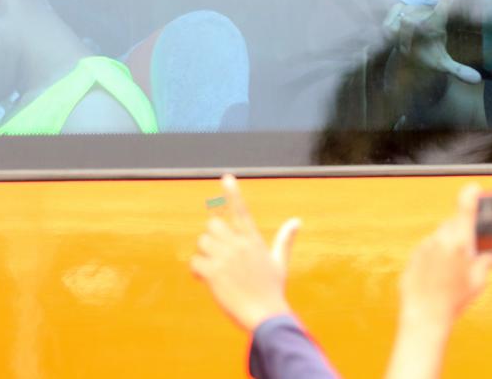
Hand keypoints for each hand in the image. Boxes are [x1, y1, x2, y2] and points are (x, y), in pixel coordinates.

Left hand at [191, 175, 300, 331]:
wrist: (265, 314)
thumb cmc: (272, 289)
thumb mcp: (280, 262)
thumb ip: (285, 239)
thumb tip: (297, 221)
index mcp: (254, 240)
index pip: (241, 210)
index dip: (232, 192)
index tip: (226, 177)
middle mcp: (239, 245)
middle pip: (212, 225)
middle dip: (211, 238)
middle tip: (218, 255)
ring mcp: (225, 258)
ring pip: (202, 242)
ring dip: (203, 254)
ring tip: (214, 270)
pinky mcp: (213, 273)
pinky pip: (195, 262)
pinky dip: (196, 271)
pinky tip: (205, 280)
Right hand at [385, 0, 480, 83]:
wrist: (406, 56)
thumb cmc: (426, 56)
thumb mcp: (442, 66)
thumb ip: (458, 71)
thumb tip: (477, 80)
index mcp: (439, 22)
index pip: (447, 2)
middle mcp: (426, 12)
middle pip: (413, 23)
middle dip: (408, 39)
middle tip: (409, 48)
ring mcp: (412, 9)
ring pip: (402, 22)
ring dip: (400, 37)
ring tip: (405, 42)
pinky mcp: (396, 9)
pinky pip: (390, 21)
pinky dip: (390, 31)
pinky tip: (396, 35)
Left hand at [400, 184, 491, 329]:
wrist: (424, 317)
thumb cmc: (453, 301)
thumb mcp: (477, 282)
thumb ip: (486, 263)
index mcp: (460, 243)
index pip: (465, 210)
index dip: (470, 196)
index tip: (474, 189)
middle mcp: (440, 240)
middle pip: (453, 224)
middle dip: (461, 232)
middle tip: (467, 252)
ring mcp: (424, 247)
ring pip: (439, 237)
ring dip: (446, 245)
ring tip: (450, 270)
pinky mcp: (413, 256)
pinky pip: (427, 250)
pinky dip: (433, 256)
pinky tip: (437, 276)